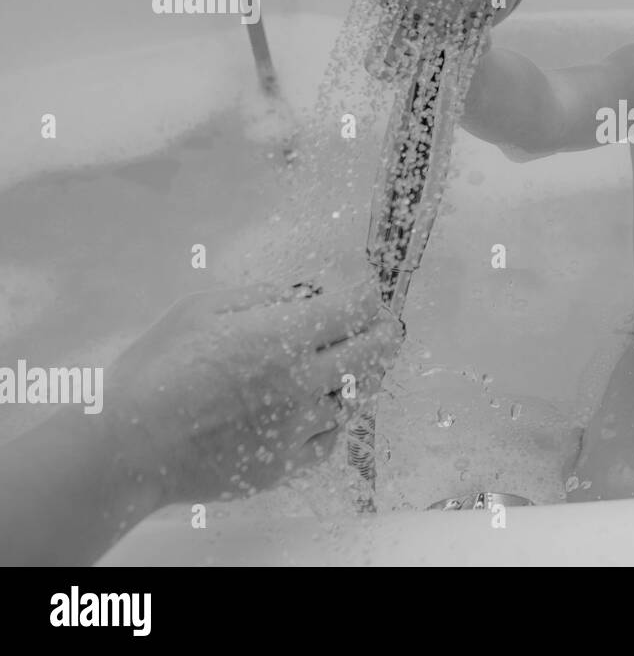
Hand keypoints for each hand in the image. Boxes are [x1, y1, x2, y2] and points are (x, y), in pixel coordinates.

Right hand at [103, 276, 402, 503]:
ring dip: (360, 375)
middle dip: (383, 332)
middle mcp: (301, 382)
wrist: (128, 446)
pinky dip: (332, 419)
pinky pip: (330, 438)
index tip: (366, 291)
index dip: (367, 295)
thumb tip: (308, 295)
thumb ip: (265, 298)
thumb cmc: (158, 369)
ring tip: (350, 362)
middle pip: (373, 352)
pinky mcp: (286, 464)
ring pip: (356, 396)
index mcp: (282, 337)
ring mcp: (297, 427)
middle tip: (383, 325)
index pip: (356, 308)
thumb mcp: (205, 308)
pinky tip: (319, 407)